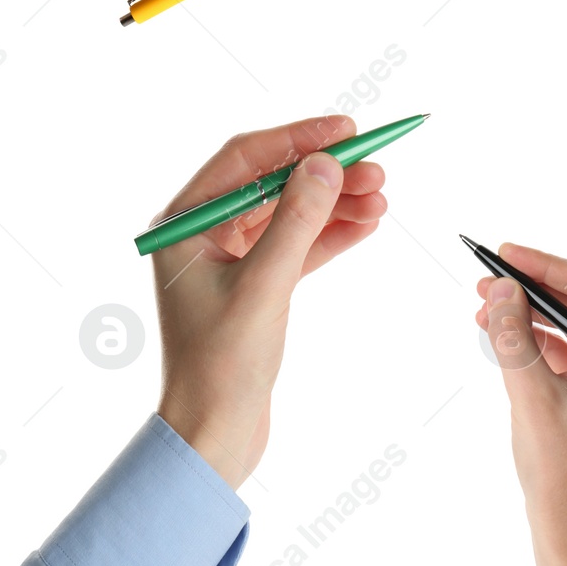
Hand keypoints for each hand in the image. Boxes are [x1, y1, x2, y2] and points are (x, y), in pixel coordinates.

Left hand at [152, 116, 388, 487]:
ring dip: (336, 204)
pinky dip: (333, 235)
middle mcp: (204, 235)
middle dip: (327, 174)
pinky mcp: (257, 287)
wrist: (214, 434)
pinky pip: (300, 246)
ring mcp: (231, 261)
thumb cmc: (220, 367)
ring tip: (382, 199)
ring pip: (292, 214)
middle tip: (378, 170)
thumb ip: (296, 222)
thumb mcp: (264, 287)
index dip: (299, 139)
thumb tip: (325, 164)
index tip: (347, 131)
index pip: (245, 160)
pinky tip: (366, 225)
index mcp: (184, 225)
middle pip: (275, 183)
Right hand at [474, 245, 566, 546]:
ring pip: (566, 323)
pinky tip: (495, 333)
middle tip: (485, 275)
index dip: (546, 265)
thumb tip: (499, 287)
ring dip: (525, 312)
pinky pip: (559, 347)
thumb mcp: (531, 397)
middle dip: (531, 286)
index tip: (504, 253)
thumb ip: (514, 339)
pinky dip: (529, 338)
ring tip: (481, 306)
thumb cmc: (561, 472)